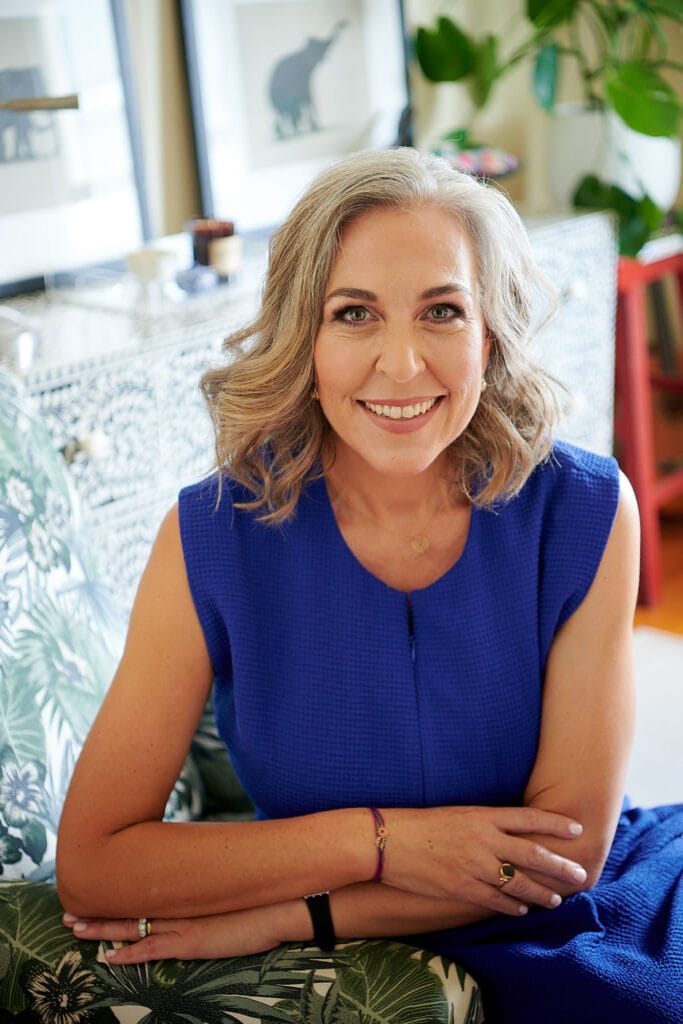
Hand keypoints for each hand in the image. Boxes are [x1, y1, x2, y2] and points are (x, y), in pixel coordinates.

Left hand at [62, 901, 301, 963]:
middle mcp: (180, 903)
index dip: (116, 893)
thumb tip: (196, 877)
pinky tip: (110, 958)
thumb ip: (208, 883)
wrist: (282, 903)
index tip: (94, 888)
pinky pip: (153, 948)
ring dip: (102, 928)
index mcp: (187, 890)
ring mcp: (184, 922)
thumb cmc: (261, 894)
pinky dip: (130, 953)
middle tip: (68, 910)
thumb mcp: (229, 886)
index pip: (143, 890)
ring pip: (133, 924)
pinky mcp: (193, 941)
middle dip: (97, 911)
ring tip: (75, 927)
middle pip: (129, 905)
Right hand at [381, 805, 586, 915]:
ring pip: (518, 882)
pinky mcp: (461, 888)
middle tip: (580, 873)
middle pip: (532, 853)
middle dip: (559, 865)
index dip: (555, 822)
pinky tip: (522, 910)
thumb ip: (485, 823)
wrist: (388, 841)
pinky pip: (495, 900)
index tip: (577, 828)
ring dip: (540, 893)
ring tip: (555, 900)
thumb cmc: (422, 825)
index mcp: (482, 816)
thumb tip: (510, 833)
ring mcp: (474, 865)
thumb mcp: (457, 815)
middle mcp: (483, 839)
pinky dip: (512, 907)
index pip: (528, 817)